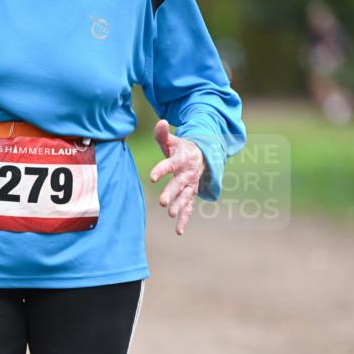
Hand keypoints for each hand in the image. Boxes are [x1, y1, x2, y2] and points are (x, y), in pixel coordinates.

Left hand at [149, 120, 204, 235]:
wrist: (202, 156)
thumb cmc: (181, 148)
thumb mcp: (173, 140)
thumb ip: (163, 133)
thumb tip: (161, 122)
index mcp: (181, 159)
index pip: (169, 165)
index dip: (160, 170)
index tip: (151, 177)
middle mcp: (187, 173)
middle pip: (178, 184)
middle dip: (171, 193)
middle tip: (161, 202)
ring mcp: (191, 185)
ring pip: (185, 197)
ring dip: (178, 206)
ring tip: (169, 214)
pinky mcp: (191, 194)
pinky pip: (189, 208)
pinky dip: (184, 219)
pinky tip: (178, 231)